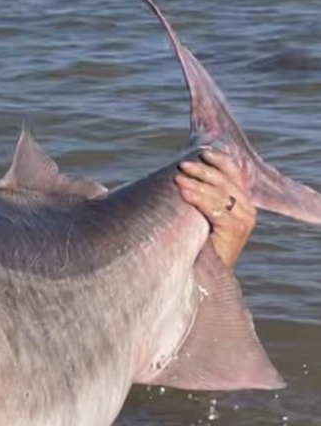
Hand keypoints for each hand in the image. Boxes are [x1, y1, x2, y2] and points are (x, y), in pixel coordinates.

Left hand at [175, 148, 254, 268]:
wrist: (205, 274)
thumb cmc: (198, 243)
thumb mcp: (203, 215)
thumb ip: (201, 196)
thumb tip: (181, 174)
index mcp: (242, 202)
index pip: (233, 174)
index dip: (219, 161)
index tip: (202, 152)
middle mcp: (247, 209)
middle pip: (225, 181)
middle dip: (203, 171)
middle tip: (183, 165)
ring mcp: (244, 220)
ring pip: (219, 193)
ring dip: (197, 183)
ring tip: (178, 178)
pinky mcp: (236, 230)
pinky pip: (216, 209)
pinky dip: (199, 199)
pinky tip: (184, 193)